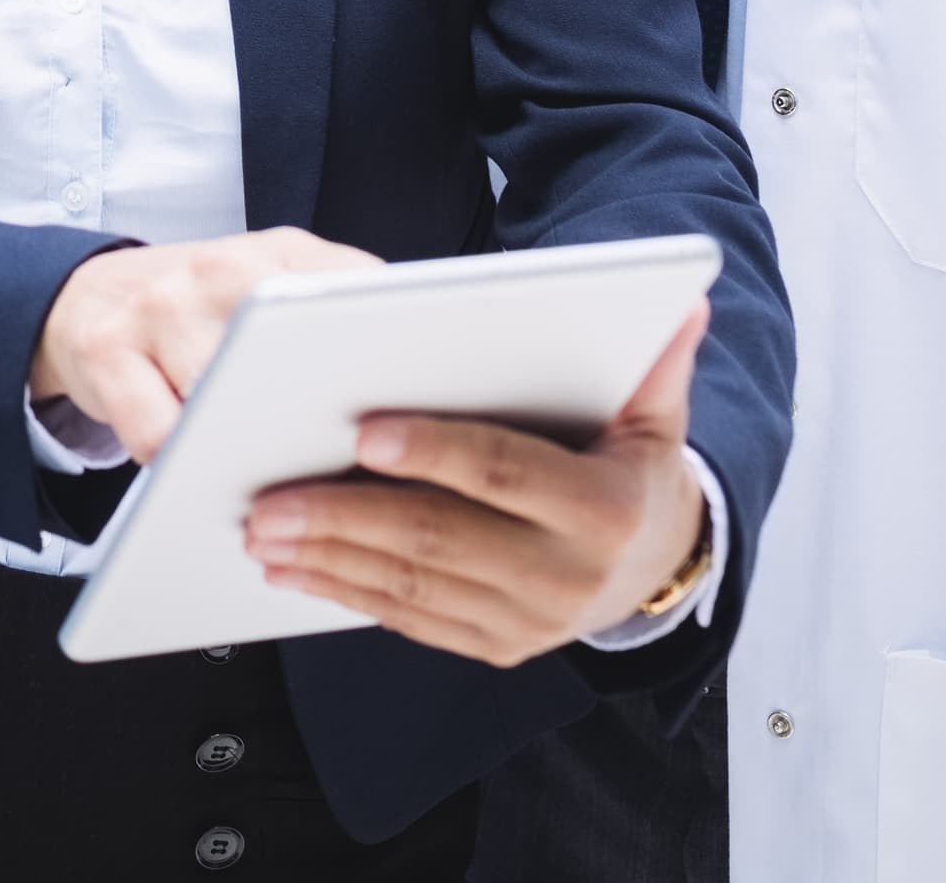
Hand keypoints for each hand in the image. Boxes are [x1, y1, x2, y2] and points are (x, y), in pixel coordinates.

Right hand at [28, 228, 378, 463]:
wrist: (93, 294)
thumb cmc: (211, 312)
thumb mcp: (281, 289)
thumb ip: (349, 319)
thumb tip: (443, 390)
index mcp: (287, 254)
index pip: (360, 296)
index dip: (390, 357)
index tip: (413, 413)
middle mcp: (223, 268)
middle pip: (291, 356)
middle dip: (316, 421)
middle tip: (344, 468)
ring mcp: (160, 305)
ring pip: (220, 403)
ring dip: (244, 454)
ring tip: (268, 486)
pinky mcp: (104, 349)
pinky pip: (159, 437)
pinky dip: (184, 468)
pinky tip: (198, 475)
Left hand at [240, 301, 711, 666]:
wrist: (657, 565)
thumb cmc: (634, 466)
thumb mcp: (655, 412)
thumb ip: (655, 358)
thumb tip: (686, 297)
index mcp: (603, 510)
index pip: (505, 473)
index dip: (434, 452)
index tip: (361, 431)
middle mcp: (567, 578)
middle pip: (438, 539)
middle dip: (344, 517)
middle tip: (267, 496)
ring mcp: (528, 623)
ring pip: (411, 590)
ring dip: (327, 560)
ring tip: (260, 530)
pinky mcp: (495, 647)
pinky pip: (409, 622)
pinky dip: (345, 594)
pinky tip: (292, 569)